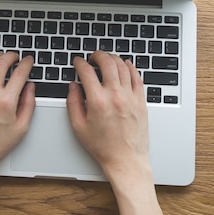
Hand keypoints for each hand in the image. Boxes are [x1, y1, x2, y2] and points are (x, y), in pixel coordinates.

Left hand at [0, 52, 35, 181]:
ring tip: (1, 55)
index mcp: (6, 102)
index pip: (19, 74)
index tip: (28, 60)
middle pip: (1, 64)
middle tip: (15, 56)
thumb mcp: (21, 128)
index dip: (26, 64)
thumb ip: (28, 104)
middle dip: (11, 56)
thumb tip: (30, 87)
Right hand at [66, 51, 149, 183]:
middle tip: (92, 56)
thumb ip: (73, 102)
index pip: (87, 72)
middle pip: (107, 63)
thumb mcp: (78, 126)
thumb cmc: (102, 146)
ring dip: (113, 58)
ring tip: (106, 58)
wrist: (125, 159)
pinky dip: (130, 67)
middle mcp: (115, 96)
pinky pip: (137, 77)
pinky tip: (125, 64)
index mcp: (97, 101)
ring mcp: (130, 97)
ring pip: (123, 67)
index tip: (78, 62)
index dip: (80, 63)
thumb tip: (73, 86)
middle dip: (97, 55)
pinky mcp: (140, 101)